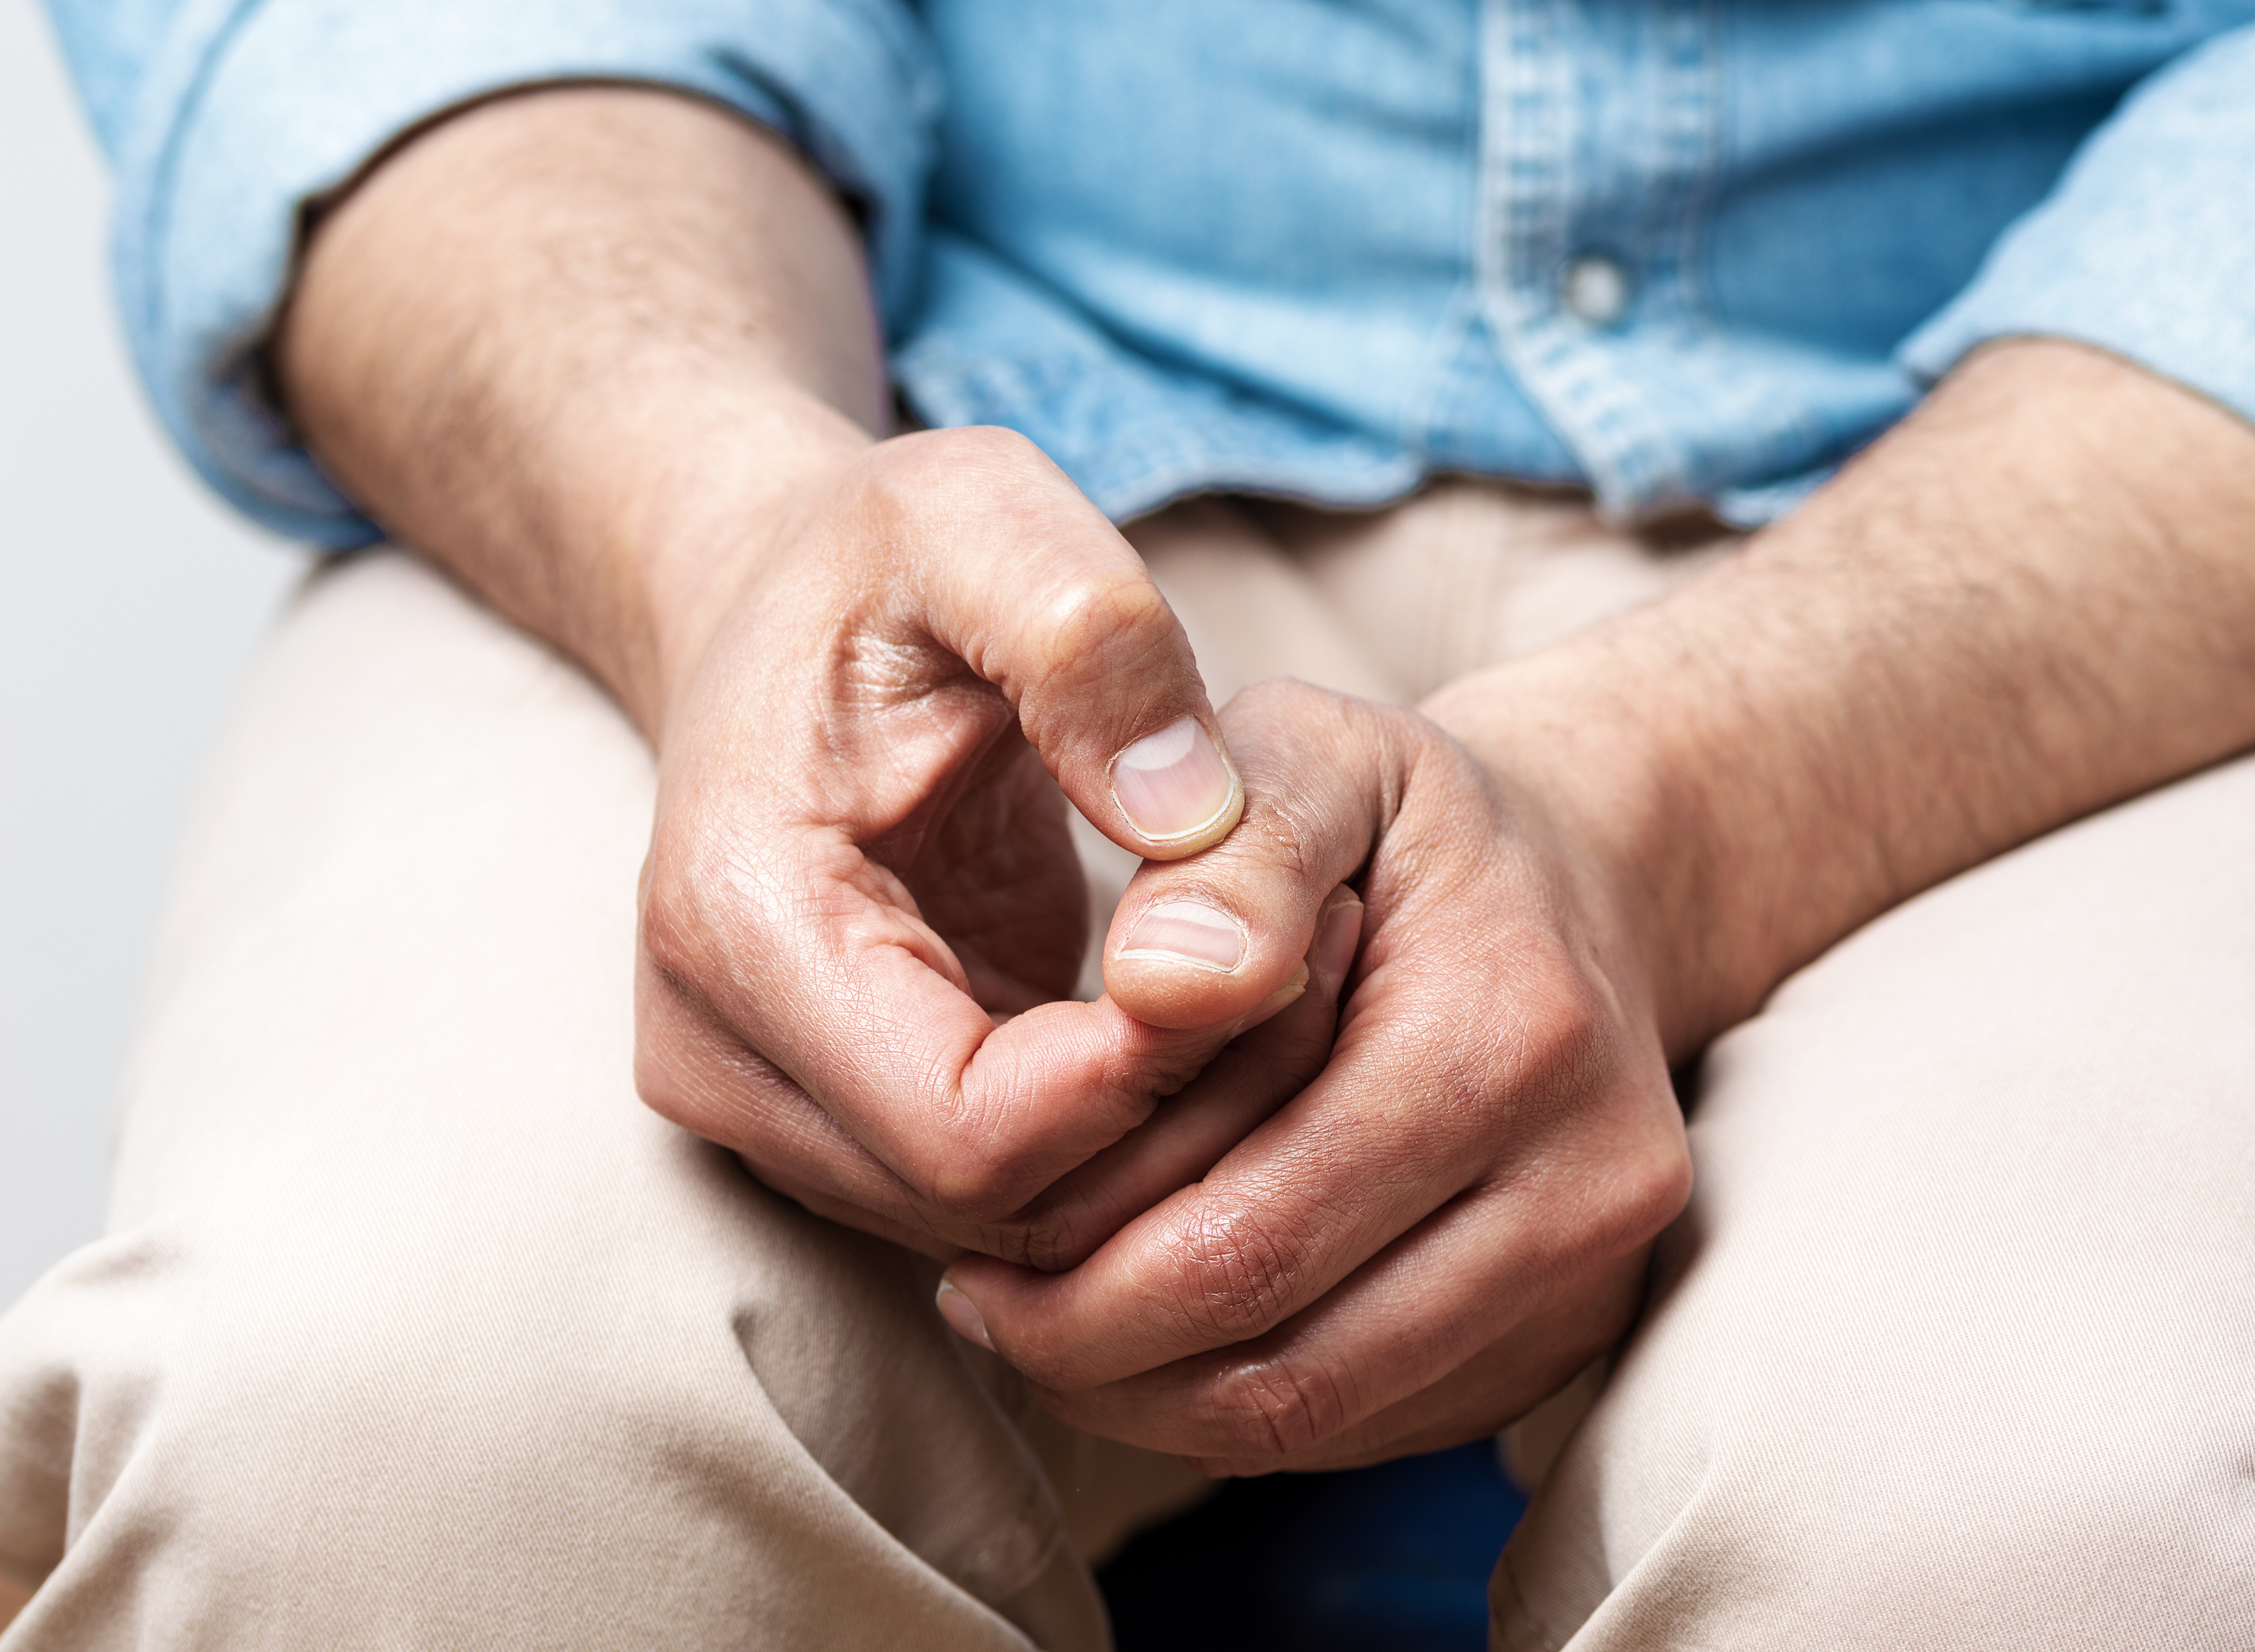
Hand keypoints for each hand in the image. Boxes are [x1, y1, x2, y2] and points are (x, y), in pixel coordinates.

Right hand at [632, 425, 1341, 1261]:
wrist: (772, 610)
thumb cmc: (877, 560)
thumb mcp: (980, 516)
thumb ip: (1087, 639)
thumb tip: (1199, 825)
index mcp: (737, 924)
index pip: (966, 1132)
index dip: (1146, 1078)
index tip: (1275, 942)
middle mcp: (722, 1058)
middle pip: (999, 1213)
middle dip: (1182, 1119)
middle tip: (1318, 958)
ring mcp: (773, 1113)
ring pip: (1019, 1236)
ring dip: (1172, 1140)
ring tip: (1281, 972)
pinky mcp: (841, 1128)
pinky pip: (1019, 1201)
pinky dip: (1134, 1137)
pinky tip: (1217, 1011)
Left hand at [940, 678, 1692, 1471]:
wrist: (1581, 878)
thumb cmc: (1403, 822)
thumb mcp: (1314, 754)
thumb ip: (1231, 855)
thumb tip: (1155, 990)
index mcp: (1513, 1040)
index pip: (1249, 1240)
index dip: (1077, 1276)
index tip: (964, 1245)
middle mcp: (1587, 1184)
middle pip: (1282, 1367)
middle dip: (1095, 1359)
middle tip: (980, 1307)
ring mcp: (1592, 1277)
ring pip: (1321, 1420)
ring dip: (1154, 1400)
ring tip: (1043, 1325)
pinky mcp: (1572, 1335)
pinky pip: (1372, 1426)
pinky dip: (1241, 1400)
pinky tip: (1158, 1325)